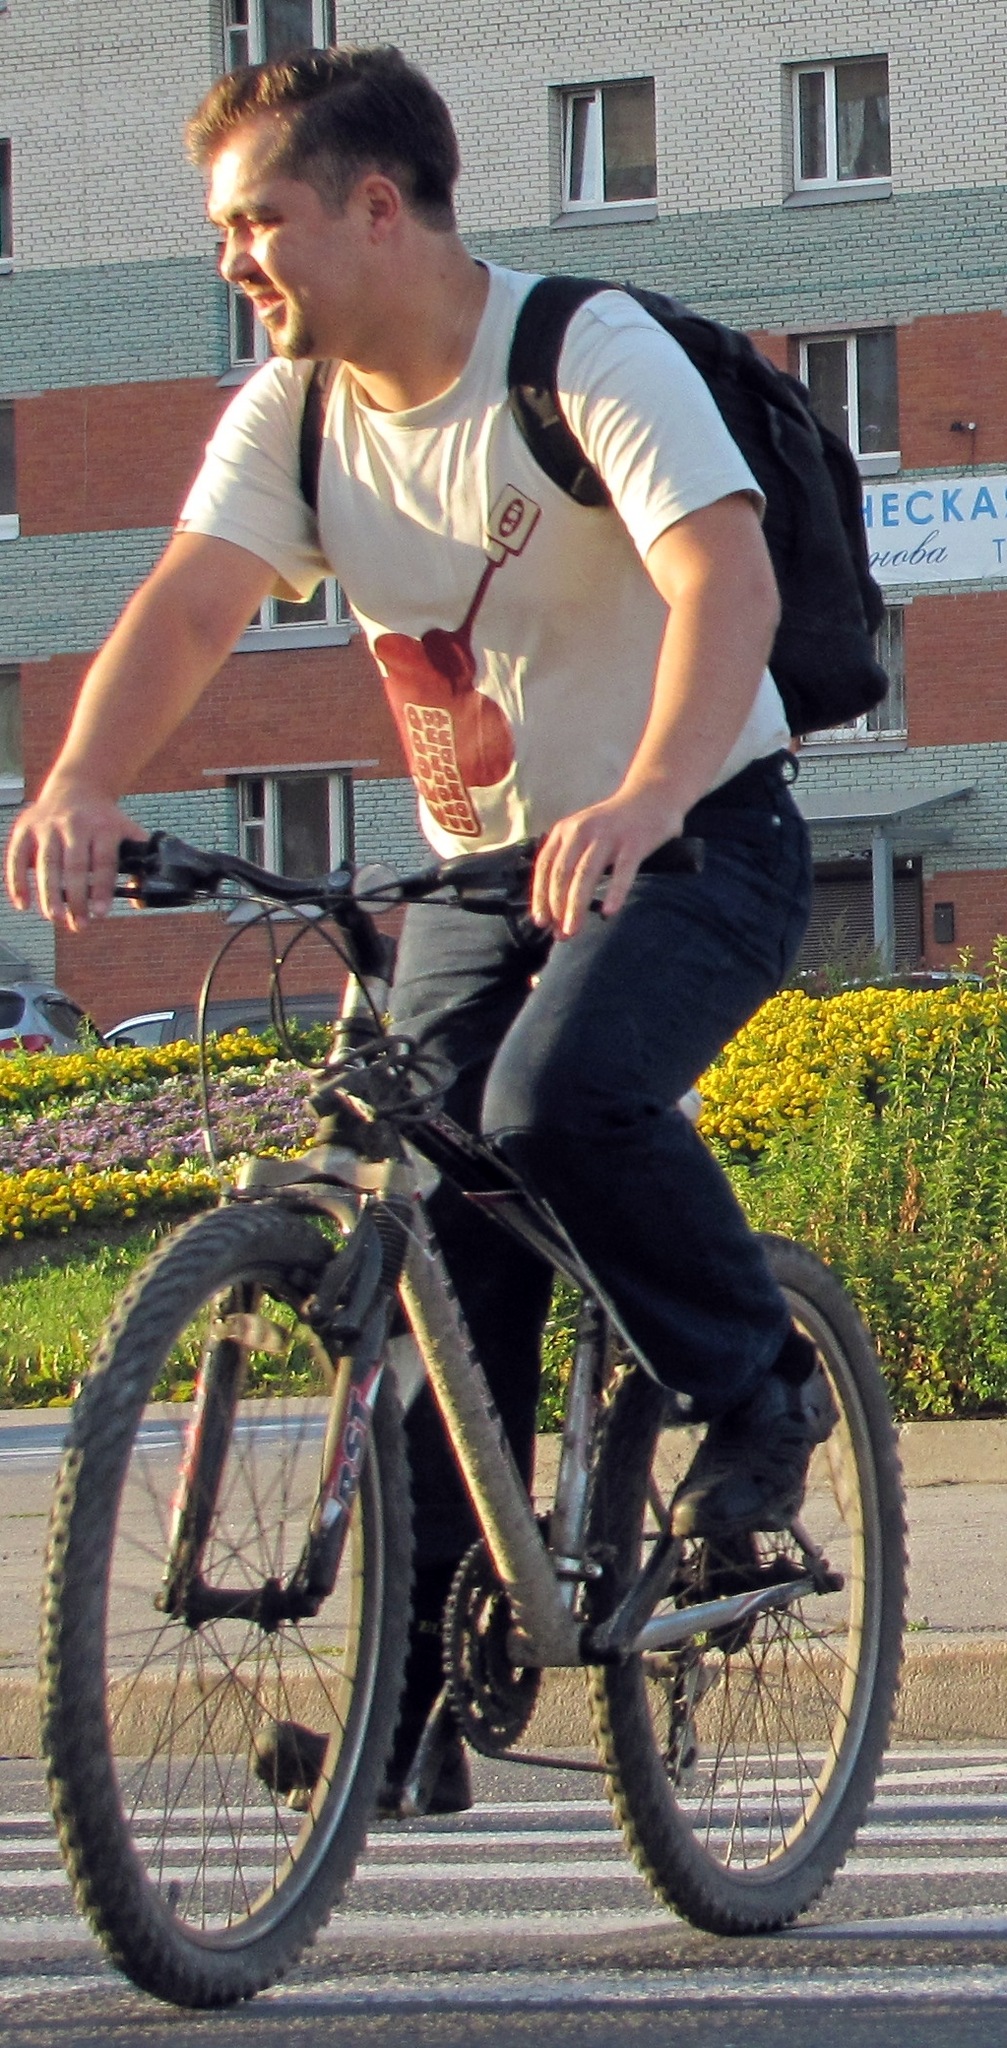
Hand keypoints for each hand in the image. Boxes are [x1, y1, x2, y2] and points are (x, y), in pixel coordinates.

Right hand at [6, 789, 145, 930]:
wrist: (78, 787)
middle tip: (78, 924)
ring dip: (49, 893)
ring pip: (46, 862)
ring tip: (55, 918)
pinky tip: (23, 904)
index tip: (100, 914)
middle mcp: (75, 824)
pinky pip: (17, 856)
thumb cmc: (104, 820)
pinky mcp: (26, 828)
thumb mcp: (127, 831)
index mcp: (103, 827)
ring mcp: (48, 825)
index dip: (102, 889)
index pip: (103, 862)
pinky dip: (18, 881)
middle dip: (75, 897)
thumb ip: (139, 862)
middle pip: (74, 865)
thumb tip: (141, 900)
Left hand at [531, 787, 683, 938]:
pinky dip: (614, 892)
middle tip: (560, 934)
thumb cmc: (613, 825)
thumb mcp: (582, 835)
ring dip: (576, 905)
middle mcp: (581, 831)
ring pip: (586, 873)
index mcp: (564, 831)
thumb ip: (568, 860)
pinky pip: (623, 870)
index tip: (541, 922)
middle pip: (562, 873)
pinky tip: (608, 912)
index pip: (545, 867)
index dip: (541, 896)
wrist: (652, 796)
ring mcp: (608, 835)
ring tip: (573, 930)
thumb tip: (555, 905)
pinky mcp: (634, 841)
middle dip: (557, 907)